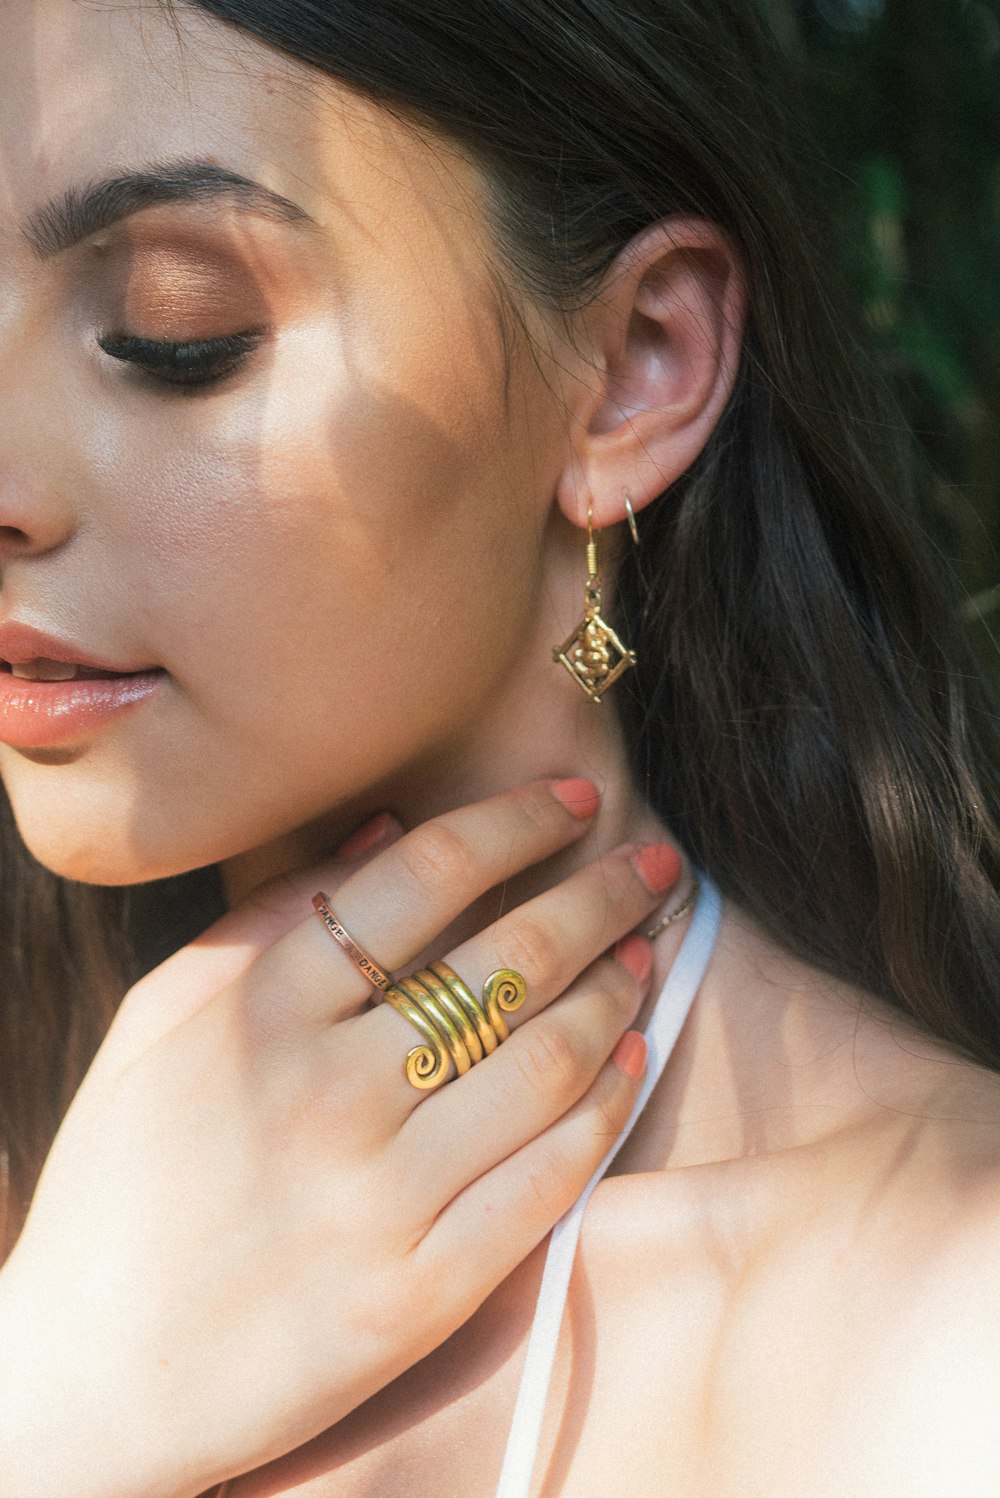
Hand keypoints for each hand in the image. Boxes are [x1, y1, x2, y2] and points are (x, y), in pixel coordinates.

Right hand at [0, 780, 677, 1497]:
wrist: (93, 1371)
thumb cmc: (123, 1177)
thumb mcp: (159, 1024)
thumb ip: (259, 920)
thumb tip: (381, 830)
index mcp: (261, 1013)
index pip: (423, 878)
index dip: (514, 823)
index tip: (574, 798)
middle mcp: (327, 1095)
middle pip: (508, 961)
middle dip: (601, 895)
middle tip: (654, 865)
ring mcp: (378, 1201)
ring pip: (548, 1064)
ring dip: (618, 992)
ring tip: (647, 953)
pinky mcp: (419, 1295)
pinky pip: (546, 1183)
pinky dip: (605, 1110)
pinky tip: (630, 1059)